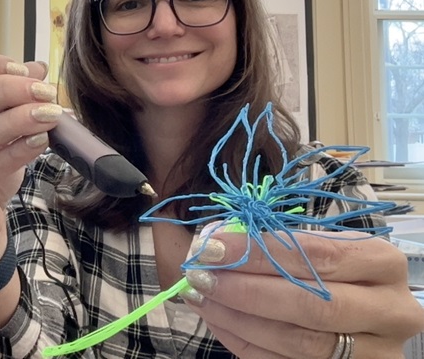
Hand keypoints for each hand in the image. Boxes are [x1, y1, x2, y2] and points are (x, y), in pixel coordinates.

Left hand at [183, 226, 423, 357]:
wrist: (364, 314)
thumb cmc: (334, 271)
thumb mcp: (322, 248)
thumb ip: (280, 245)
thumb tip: (217, 246)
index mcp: (383, 263)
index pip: (317, 256)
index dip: (260, 252)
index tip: (213, 247)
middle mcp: (390, 311)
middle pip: (312, 305)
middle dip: (246, 291)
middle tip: (201, 277)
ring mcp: (376, 352)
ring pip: (299, 342)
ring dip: (238, 319)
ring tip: (201, 297)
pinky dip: (244, 342)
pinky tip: (217, 319)